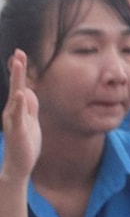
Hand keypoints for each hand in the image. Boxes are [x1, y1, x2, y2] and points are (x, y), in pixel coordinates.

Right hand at [1, 51, 41, 184]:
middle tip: (19, 52)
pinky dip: (19, 104)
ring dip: (17, 79)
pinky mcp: (17, 130)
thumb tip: (28, 91)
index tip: (20, 54)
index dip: (20, 71)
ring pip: (15, 96)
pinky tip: (21, 93)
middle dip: (17, 69)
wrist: (19, 164)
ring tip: (18, 64)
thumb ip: (30, 106)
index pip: (19, 86)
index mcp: (17, 108)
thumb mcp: (31, 121)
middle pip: (16, 86)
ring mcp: (13, 119)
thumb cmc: (25, 143)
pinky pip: (18, 114)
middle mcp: (12, 111)